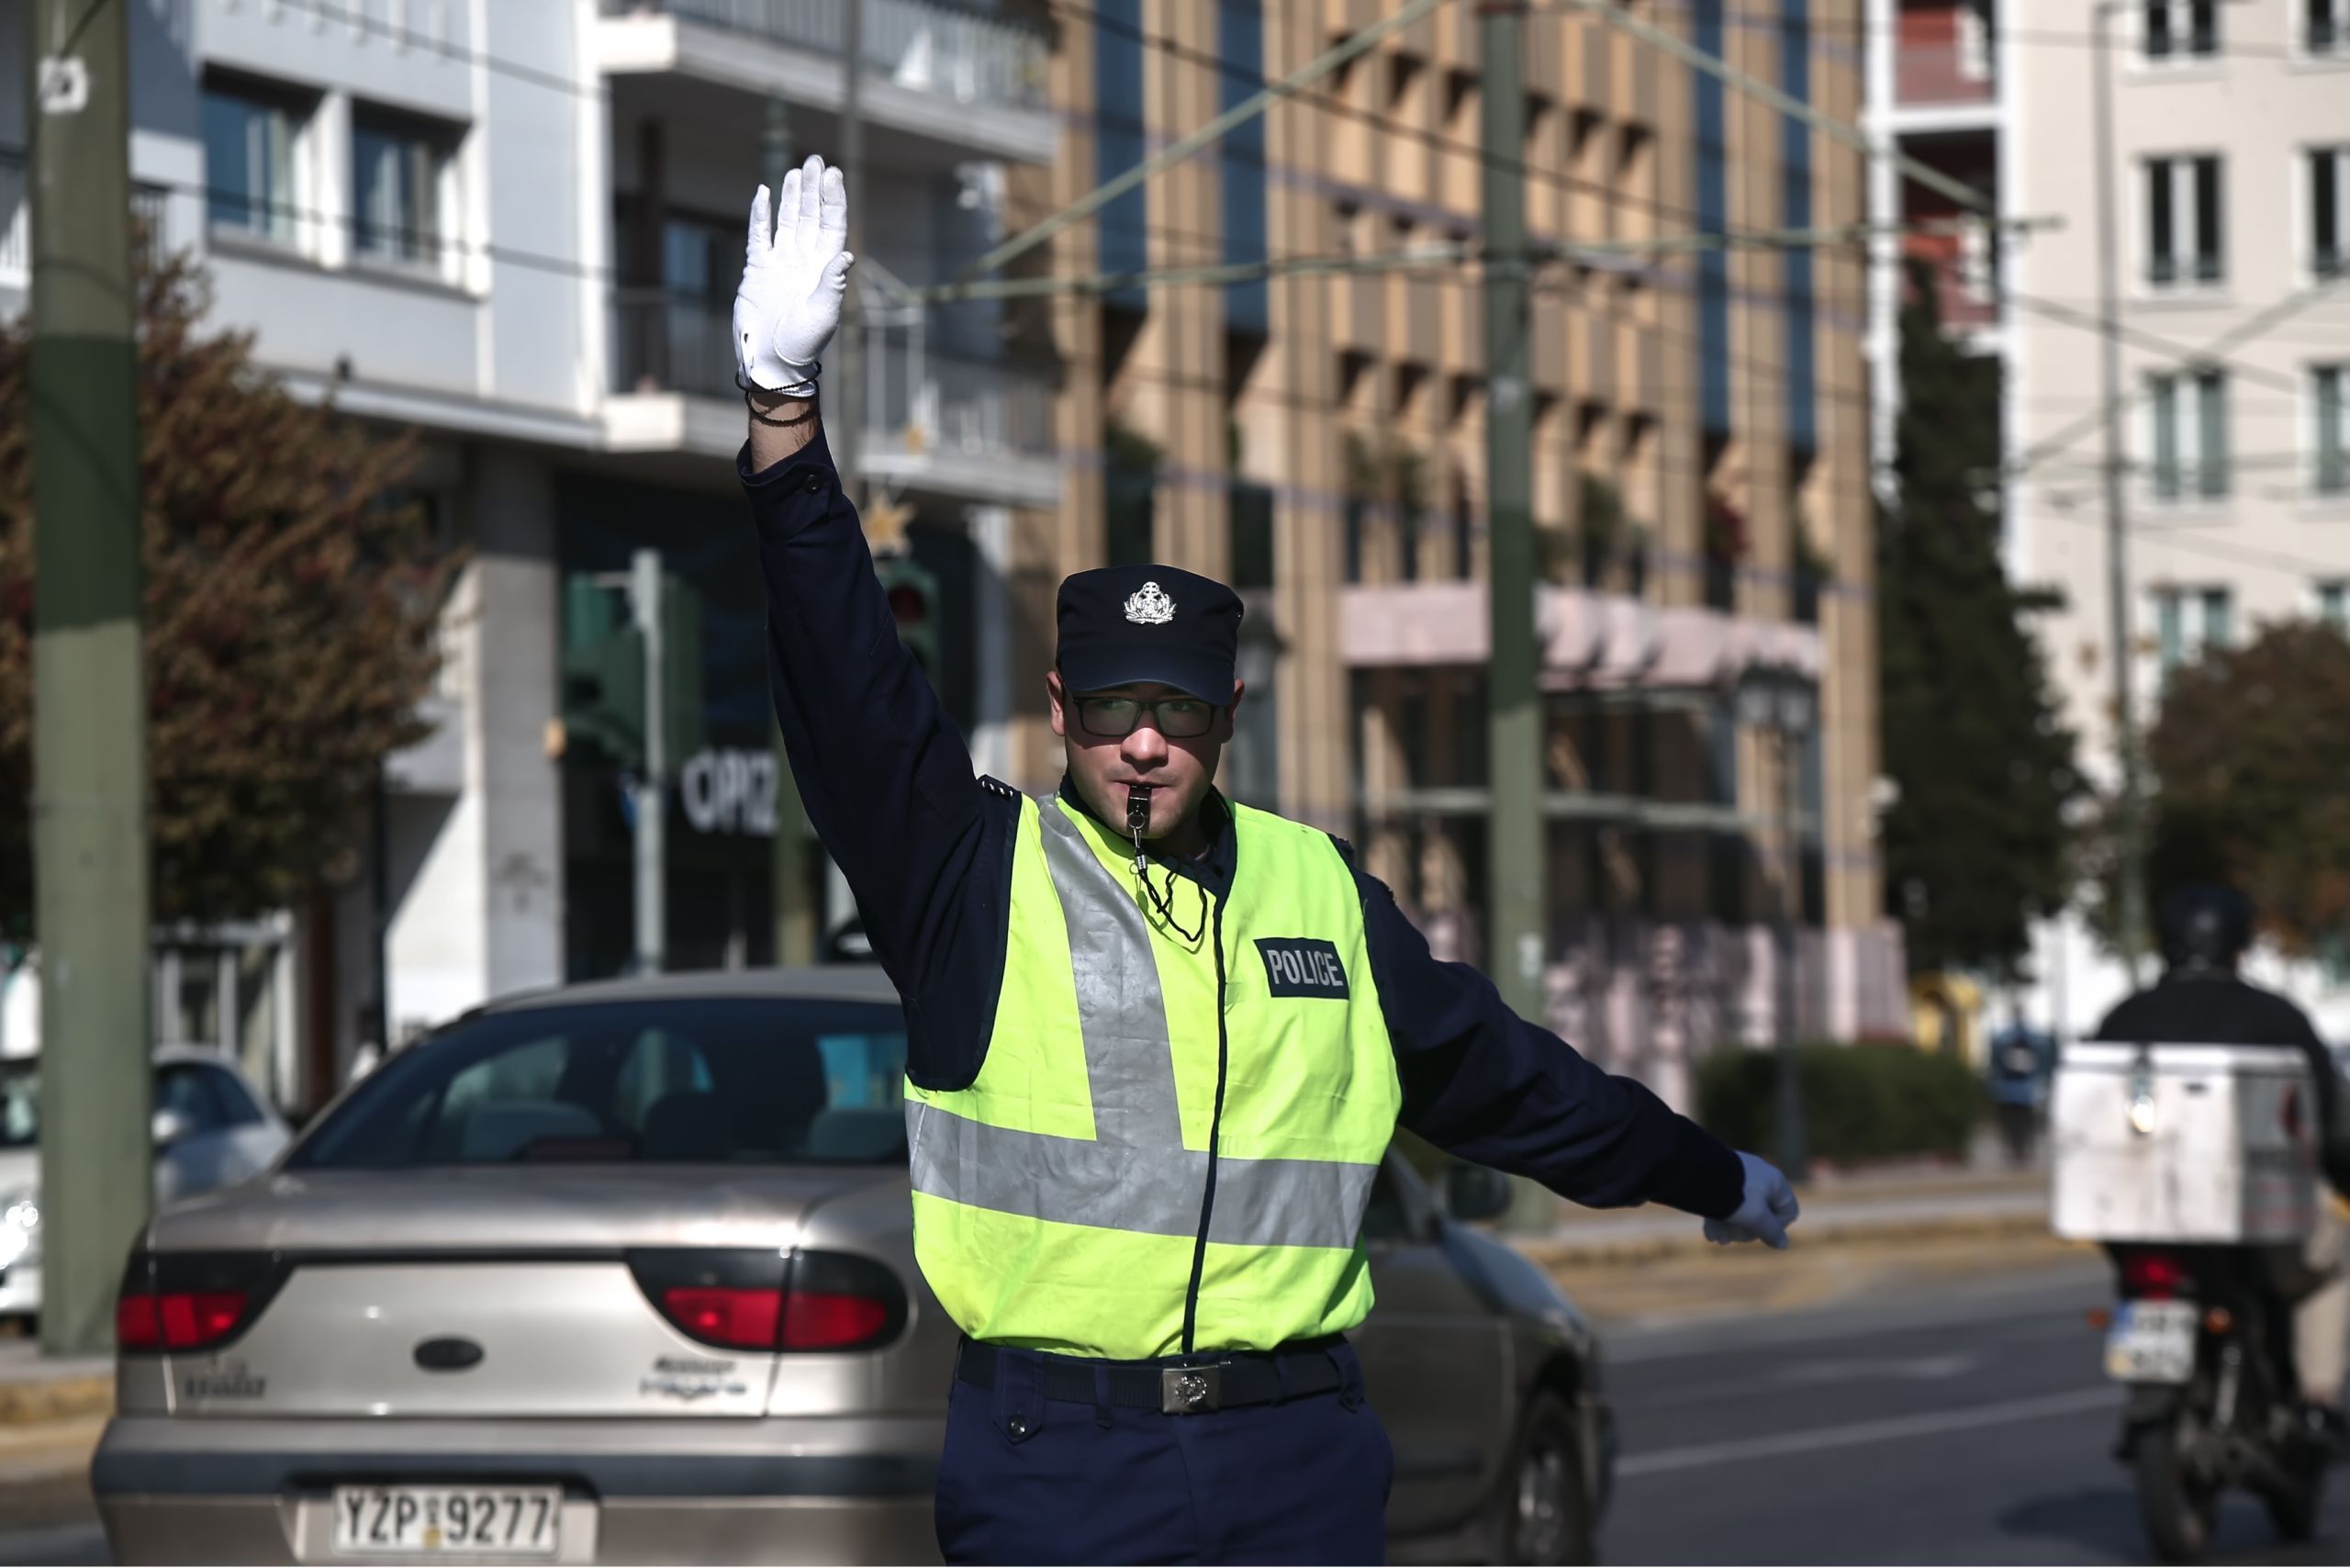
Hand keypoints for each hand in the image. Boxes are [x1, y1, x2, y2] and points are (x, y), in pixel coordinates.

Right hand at [736, 154, 852, 393]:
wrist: (772, 360)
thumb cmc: (803, 343)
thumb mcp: (823, 314)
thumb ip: (833, 283)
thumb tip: (846, 254)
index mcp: (825, 268)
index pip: (832, 225)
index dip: (833, 199)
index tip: (833, 174)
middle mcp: (804, 260)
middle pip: (811, 216)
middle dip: (813, 189)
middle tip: (815, 161)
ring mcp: (781, 262)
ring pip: (788, 220)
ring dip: (792, 196)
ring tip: (796, 171)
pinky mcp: (757, 268)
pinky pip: (759, 235)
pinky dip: (760, 215)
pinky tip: (763, 193)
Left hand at [1703, 1151, 1799, 1249]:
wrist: (1696, 1172)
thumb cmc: (1733, 1195)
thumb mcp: (1755, 1217)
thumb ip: (1771, 1232)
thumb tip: (1783, 1245)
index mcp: (1775, 1182)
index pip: (1788, 1211)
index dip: (1776, 1227)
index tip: (1761, 1234)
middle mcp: (1759, 1177)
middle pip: (1762, 1213)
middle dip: (1746, 1231)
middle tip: (1731, 1239)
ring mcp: (1738, 1176)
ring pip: (1741, 1210)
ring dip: (1730, 1228)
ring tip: (1716, 1239)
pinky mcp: (1719, 1178)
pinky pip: (1725, 1202)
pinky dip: (1719, 1218)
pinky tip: (1710, 1234)